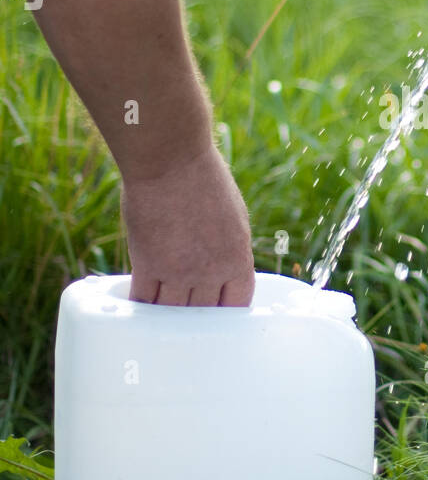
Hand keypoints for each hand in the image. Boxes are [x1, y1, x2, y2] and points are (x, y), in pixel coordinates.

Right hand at [122, 146, 255, 305]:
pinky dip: (140, 307)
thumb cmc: (204, 179)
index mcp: (238, 258)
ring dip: (165, 318)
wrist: (171, 160)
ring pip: (172, 313)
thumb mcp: (233, 217)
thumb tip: (221, 269)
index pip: (237, 304)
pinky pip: (143, 301)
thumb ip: (229, 249)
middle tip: (183, 319)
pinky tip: (137, 309)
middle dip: (194, 318)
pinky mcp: (147, 265)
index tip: (216, 315)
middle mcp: (211, 271)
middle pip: (203, 314)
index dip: (226, 313)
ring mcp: (179, 272)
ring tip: (158, 319)